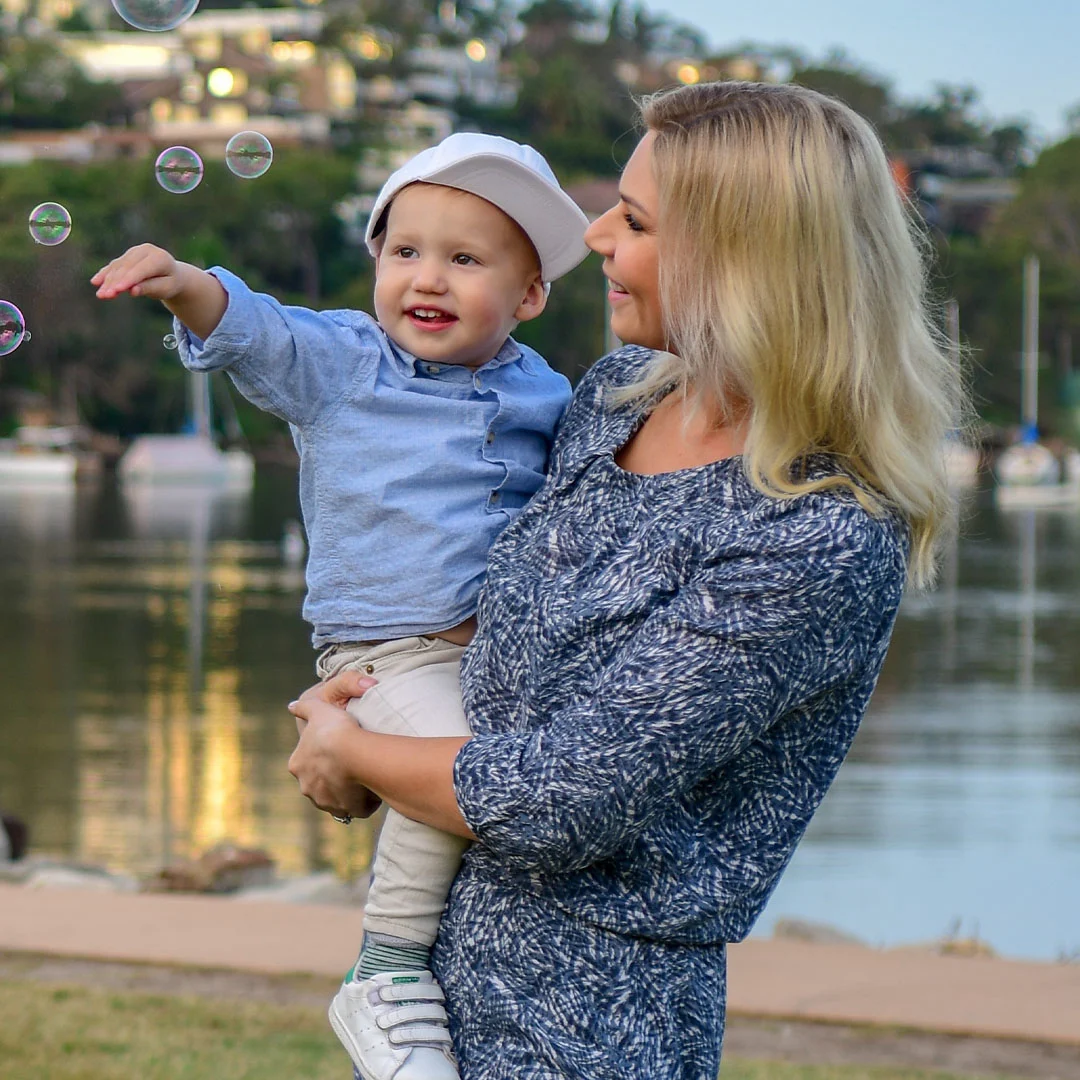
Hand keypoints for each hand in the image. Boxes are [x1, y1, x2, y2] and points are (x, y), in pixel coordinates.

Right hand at [91, 243, 189, 300]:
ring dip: (107, 281)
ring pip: (118, 267)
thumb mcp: (166, 288)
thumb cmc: (170, 283)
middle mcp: (146, 250)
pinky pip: (114, 265)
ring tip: (100, 295)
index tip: (117, 290)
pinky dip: (105, 274)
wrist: (173, 274)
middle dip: (114, 282)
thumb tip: (132, 291)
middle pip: (126, 268)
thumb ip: (150, 288)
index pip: (141, 270)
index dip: (128, 280)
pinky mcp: (127, 256)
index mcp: (160, 258)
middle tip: (104, 296)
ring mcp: (135, 251)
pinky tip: (95, 282)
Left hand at [288, 672, 382, 819]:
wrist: (354, 752)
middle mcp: (307, 786)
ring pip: (337, 797)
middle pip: (321, 783)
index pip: (310, 762)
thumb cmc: (336, 730)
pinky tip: (373, 789)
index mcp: (298, 764)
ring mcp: (325, 801)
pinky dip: (363, 803)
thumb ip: (305, 707)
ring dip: (348, 791)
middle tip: (353, 763)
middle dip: (334, 777)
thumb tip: (292, 706)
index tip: (340, 748)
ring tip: (366, 776)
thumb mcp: (318, 710)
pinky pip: (355, 808)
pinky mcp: (345, 810)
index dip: (325, 755)